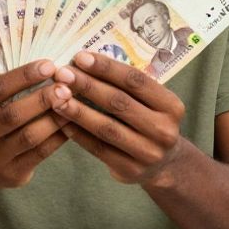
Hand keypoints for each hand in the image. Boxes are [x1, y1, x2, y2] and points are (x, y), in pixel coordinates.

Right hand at [0, 59, 72, 189]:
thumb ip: (6, 91)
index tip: (49, 65)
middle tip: (66, 86)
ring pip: (29, 136)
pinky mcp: (11, 175)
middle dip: (42, 98)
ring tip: (72, 103)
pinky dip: (58, 136)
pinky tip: (71, 123)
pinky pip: (40, 153)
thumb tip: (48, 67)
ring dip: (54, 118)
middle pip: (13, 114)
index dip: (24, 75)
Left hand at [52, 51, 187, 185]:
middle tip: (62, 74)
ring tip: (56, 97)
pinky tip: (61, 120)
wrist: (164, 164)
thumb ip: (128, 86)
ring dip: (78, 110)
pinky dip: (77, 133)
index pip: (136, 81)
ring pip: (106, 127)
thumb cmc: (149, 121)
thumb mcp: (152, 103)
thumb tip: (86, 62)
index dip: (106, 68)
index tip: (80, 57)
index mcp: (171, 106)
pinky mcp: (130, 170)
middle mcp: (163, 130)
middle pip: (119, 103)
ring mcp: (148, 153)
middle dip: (87, 85)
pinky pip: (98, 148)